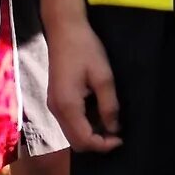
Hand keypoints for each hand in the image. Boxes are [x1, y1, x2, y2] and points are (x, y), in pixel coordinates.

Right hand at [46, 14, 122, 150]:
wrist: (64, 30)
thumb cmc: (85, 49)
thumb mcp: (103, 77)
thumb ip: (109, 106)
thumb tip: (114, 128)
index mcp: (67, 105)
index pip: (84, 140)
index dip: (104, 145)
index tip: (121, 138)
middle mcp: (56, 110)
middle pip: (76, 142)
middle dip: (97, 143)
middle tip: (117, 134)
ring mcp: (53, 105)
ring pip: (71, 134)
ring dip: (90, 134)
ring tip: (110, 124)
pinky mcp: (55, 100)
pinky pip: (69, 123)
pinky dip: (84, 125)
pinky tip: (98, 115)